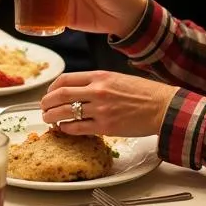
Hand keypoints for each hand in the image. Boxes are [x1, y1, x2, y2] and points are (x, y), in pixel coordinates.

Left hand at [39, 70, 178, 137]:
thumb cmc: (142, 92)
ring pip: (66, 112)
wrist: (162, 107)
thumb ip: (95, 82)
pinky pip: (78, 128)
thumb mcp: (115, 78)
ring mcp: (100, 109)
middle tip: (43, 108)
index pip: (65, 79)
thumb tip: (76, 90)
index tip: (49, 94)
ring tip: (49, 119)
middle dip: (46, 103)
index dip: (52, 88)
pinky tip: (64, 128)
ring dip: (52, 117)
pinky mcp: (106, 127)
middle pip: (60, 95)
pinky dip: (67, 128)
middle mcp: (97, 91)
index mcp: (98, 76)